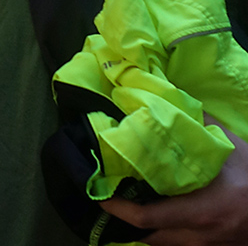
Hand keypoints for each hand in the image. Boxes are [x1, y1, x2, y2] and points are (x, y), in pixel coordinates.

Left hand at [99, 118, 247, 244]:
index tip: (101, 196)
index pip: (146, 218)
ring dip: (147, 232)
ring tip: (130, 211)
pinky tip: (161, 220)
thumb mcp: (229, 147)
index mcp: (200, 211)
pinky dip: (167, 237)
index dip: (118, 209)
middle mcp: (201, 235)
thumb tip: (169, 99)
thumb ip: (198, 125)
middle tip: (111, 202)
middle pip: (150, 239)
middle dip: (127, 223)